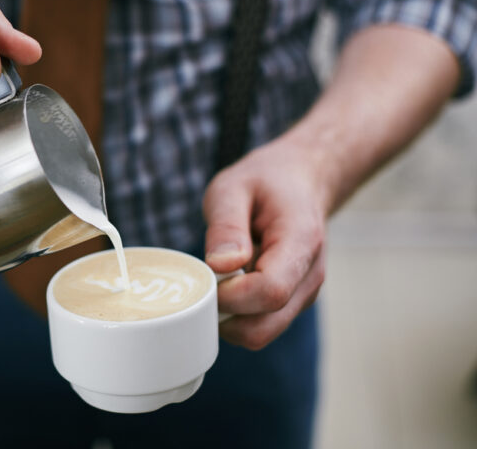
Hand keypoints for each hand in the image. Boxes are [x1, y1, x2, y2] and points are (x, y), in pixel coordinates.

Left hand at [203, 141, 326, 349]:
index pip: (270, 291)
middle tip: (203, 281)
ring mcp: (303, 294)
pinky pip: (259, 325)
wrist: (300, 181)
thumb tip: (220, 266)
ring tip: (219, 276)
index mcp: (301, 242)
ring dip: (228, 316)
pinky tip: (229, 282)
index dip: (230, 295)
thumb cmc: (266, 182)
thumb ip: (227, 226)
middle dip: (223, 314)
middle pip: (263, 326)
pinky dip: (236, 314)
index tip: (207, 275)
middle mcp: (309, 276)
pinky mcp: (291, 303)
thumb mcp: (234, 187)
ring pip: (260, 332)